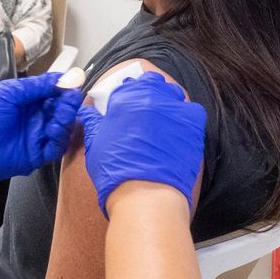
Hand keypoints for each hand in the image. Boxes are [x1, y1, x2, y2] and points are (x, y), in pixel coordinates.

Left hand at [0, 73, 83, 183]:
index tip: (74, 80)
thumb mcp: (7, 93)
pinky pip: (55, 147)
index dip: (63, 86)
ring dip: (66, 118)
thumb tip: (60, 78)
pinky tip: (55, 128)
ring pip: (62, 127)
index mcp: (27, 99)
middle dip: (69, 101)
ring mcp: (36, 135)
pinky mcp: (36, 154)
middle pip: (61, 108)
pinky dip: (60, 138)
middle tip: (72, 96)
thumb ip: (35, 86)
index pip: (52, 91)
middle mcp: (34, 117)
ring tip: (63, 111)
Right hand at [78, 72, 206, 217]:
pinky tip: (178, 130)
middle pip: (152, 83)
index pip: (128, 84)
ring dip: (167, 102)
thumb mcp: (94, 143)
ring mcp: (174, 109)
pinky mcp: (193, 124)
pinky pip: (192, 110)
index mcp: (124, 97)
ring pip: (173, 94)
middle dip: (148, 92)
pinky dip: (186, 116)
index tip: (126, 103)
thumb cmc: (116, 171)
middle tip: (144, 110)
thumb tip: (86, 112)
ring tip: (162, 120)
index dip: (127, 93)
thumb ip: (92, 122)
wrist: (147, 195)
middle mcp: (151, 96)